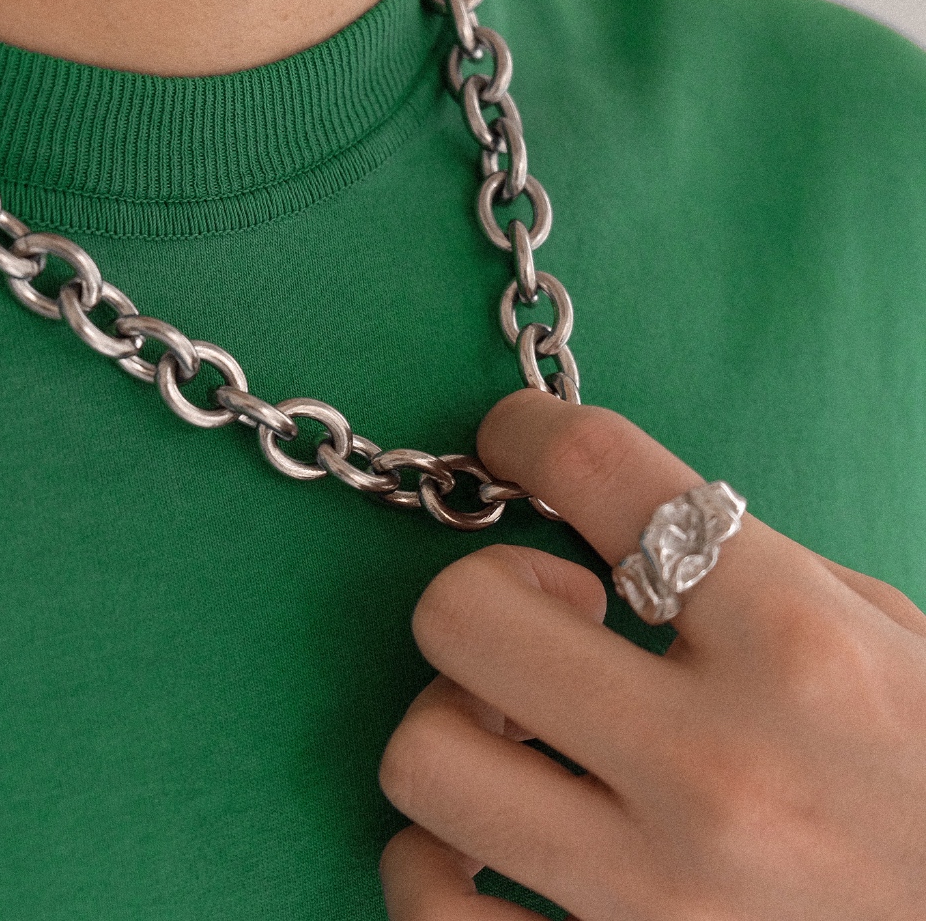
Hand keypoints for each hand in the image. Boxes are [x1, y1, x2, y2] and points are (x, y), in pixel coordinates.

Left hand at [377, 389, 925, 920]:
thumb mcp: (886, 633)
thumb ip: (742, 565)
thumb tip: (601, 518)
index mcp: (796, 644)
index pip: (597, 471)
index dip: (527, 430)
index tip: (515, 439)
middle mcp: (715, 768)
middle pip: (464, 614)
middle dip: (482, 585)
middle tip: (543, 609)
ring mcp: (655, 896)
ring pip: (422, 758)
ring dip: (449, 716)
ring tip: (520, 725)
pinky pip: (427, 909)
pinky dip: (430, 859)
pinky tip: (486, 834)